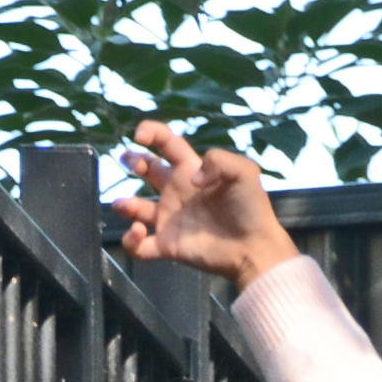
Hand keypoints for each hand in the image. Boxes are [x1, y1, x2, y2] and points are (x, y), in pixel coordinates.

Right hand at [115, 122, 298, 286]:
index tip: (140, 136)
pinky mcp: (168, 245)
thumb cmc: (252, 209)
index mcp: (191, 171)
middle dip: (132, 160)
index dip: (151, 132)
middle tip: (135, 165)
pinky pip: (138, 246)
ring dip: (124, 205)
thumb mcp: (245, 172)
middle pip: (146, 168)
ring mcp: (170, 219)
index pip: (166, 143)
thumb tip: (192, 178)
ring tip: (130, 206)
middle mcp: (177, 192)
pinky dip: (131, 241)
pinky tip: (140, 232)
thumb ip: (219, 160)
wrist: (256, 248)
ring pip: (135, 208)